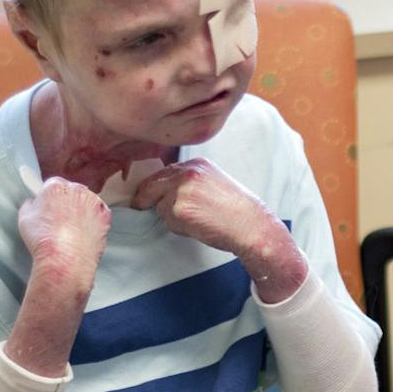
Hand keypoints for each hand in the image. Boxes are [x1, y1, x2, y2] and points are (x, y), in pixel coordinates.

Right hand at [17, 177, 110, 285]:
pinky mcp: (105, 217)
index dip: (50, 197)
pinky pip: (99, 214)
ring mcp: (94, 203)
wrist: (64, 259)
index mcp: (56, 186)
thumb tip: (33, 203)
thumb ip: (30, 204)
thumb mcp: (24, 218)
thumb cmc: (43, 240)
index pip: (53, 184)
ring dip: (82, 210)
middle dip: (67, 202)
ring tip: (73, 229)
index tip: (50, 206)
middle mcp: (77, 190)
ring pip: (87, 202)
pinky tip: (84, 232)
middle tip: (61, 220)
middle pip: (72, 191)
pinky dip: (94, 221)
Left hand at [131, 160, 285, 265]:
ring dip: (171, 217)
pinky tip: (197, 226)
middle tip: (141, 205)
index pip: (164, 172)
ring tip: (196, 220)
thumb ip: (190, 182)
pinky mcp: (179, 208)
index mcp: (197, 164)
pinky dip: (178, 227)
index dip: (154, 185)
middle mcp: (188, 172)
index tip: (146, 194)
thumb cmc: (237, 211)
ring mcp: (182, 189)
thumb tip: (165, 192)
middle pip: (152, 184)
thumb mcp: (213, 184)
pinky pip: (166, 221)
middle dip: (145, 197)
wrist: (250, 225)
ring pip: (159, 205)